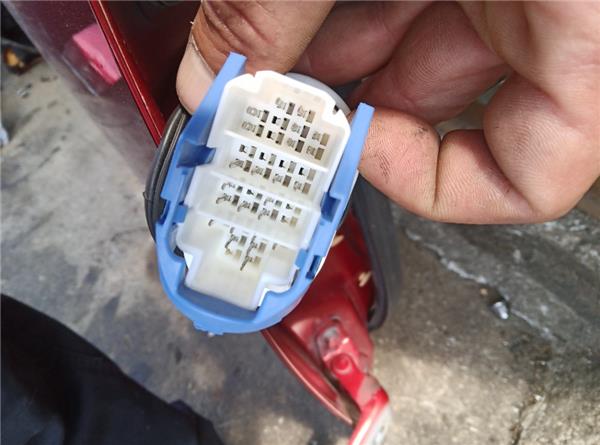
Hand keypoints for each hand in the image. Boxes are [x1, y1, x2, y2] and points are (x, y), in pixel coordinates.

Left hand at [177, 1, 599, 222]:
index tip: (356, 153)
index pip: (541, 168)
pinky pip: (421, 6)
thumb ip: (274, 5)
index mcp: (581, 24)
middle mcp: (559, 12)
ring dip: (341, 63)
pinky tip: (293, 21)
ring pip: (433, 51)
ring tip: (270, 64)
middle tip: (280, 110)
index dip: (444, 184)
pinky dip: (354, 19)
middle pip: (464, 109)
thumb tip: (207, 82)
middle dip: (358, 112)